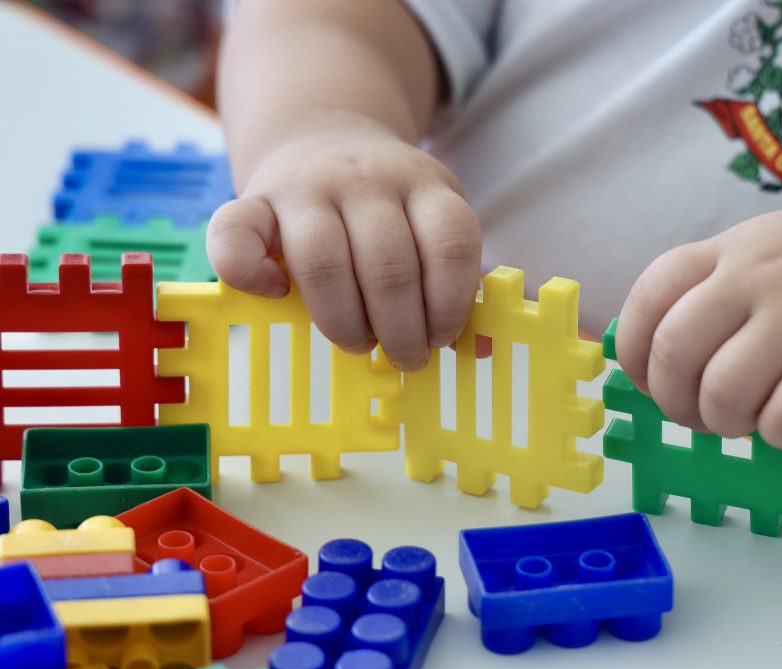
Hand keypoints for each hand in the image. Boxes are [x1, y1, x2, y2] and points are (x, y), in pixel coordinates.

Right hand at [207, 120, 480, 370]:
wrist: (324, 134)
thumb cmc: (387, 204)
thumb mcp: (431, 218)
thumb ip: (453, 275)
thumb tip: (480, 348)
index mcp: (424, 184)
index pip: (450, 243)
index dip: (451, 302)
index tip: (442, 335)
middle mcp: (366, 178)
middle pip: (389, 265)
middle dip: (401, 329)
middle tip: (405, 356)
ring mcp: (306, 186)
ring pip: (323, 262)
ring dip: (345, 322)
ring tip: (360, 342)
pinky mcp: (253, 198)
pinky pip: (234, 237)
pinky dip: (250, 276)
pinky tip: (278, 296)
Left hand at [615, 199, 781, 448]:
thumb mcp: (767, 252)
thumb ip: (711, 293)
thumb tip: (652, 367)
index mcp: (731, 250)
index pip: (646, 299)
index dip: (632, 354)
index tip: (647, 382)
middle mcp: (759, 276)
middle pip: (672, 353)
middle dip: (673, 403)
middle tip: (698, 416)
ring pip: (721, 393)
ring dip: (725, 424)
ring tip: (750, 418)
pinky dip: (777, 436)